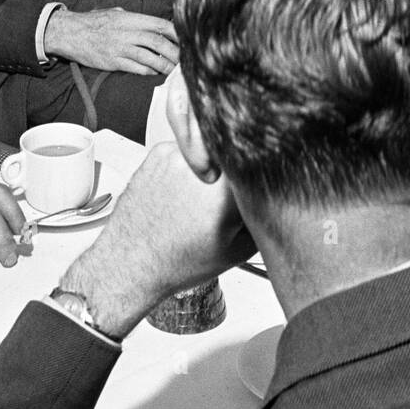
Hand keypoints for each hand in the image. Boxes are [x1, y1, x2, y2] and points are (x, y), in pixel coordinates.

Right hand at [44, 6, 178, 74]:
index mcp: (129, 18)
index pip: (159, 24)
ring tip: (174, 71)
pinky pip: (135, 68)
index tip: (186, 40)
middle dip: (174, 52)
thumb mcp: (113, 12)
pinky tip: (156, 74)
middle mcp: (127, 32)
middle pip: (158, 42)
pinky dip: (148, 72)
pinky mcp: (113, 62)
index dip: (176, 33)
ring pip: (149, 57)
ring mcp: (120, 48)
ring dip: (164, 66)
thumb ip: (132, 17)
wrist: (69, 33)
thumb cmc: (92, 22)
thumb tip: (148, 22)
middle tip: (185, 60)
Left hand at [59, 141, 255, 338]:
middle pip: (238, 150)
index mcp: (224, 194)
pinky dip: (192, 165)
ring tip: (201, 196)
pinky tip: (184, 190)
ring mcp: (178, 155)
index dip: (268, 170)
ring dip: (216, 165)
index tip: (267, 177)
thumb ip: (264, 216)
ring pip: (214, 147)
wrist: (130, 261)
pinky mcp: (161, 151)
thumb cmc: (177, 261)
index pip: (263, 162)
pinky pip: (190, 149)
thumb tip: (280, 193)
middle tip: (230, 195)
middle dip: (241, 168)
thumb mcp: (238, 249)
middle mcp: (201, 168)